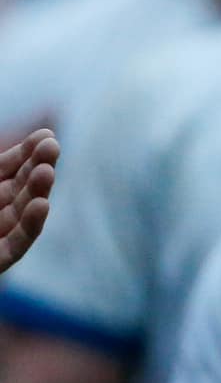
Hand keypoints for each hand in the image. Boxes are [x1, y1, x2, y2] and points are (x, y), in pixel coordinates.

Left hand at [0, 128, 57, 273]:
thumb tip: (25, 143)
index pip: (7, 171)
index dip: (25, 153)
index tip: (45, 135)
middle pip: (20, 189)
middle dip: (37, 167)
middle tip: (52, 147)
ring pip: (23, 213)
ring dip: (38, 191)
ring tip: (47, 171)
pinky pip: (16, 246)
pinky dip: (31, 226)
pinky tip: (42, 205)